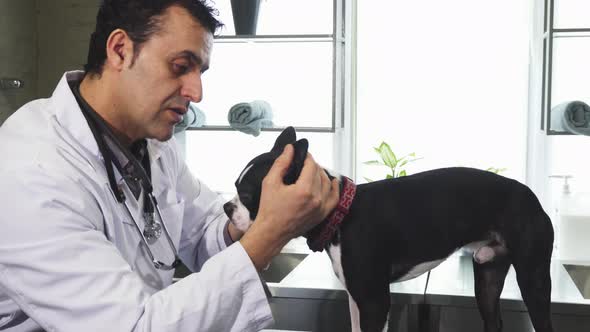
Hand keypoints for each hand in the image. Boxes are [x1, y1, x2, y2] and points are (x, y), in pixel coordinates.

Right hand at [240, 144, 339, 269]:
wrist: (271, 232)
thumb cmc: (269, 210)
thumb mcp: (270, 182)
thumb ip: (281, 163)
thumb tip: (290, 149)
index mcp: (304, 190)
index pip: (311, 165)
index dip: (307, 157)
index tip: (302, 154)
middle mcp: (316, 199)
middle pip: (319, 173)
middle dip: (312, 165)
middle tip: (303, 163)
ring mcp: (321, 208)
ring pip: (327, 183)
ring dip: (321, 174)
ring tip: (313, 171)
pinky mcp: (322, 215)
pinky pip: (334, 198)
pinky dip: (334, 188)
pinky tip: (333, 182)